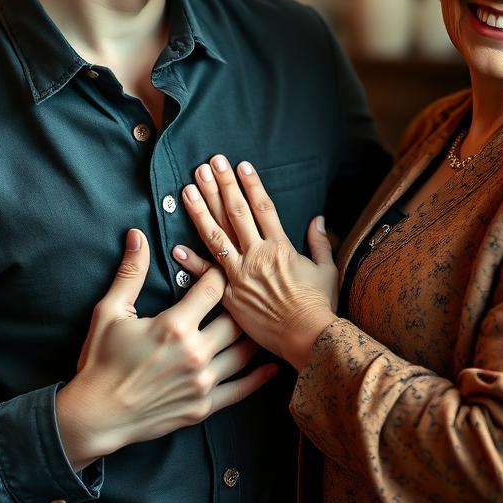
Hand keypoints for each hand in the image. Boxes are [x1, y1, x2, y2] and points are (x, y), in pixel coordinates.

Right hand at [55, 229, 276, 470]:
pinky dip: (260, 377)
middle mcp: (194, 353)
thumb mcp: (109, 312)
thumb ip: (130, 273)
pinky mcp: (204, 407)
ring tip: (262, 320)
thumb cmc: (99, 362)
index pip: (213, 289)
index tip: (220, 268)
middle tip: (246, 292)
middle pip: (235, 319)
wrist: (96, 417)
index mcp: (174, 326)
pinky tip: (273, 364)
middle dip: (241, 303)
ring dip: (253, 335)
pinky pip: (241, 389)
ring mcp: (202, 383)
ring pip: (244, 352)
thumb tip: (137, 235)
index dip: (219, 274)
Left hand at [174, 155, 336, 369]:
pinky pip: (207, 277)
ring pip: (216, 237)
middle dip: (221, 186)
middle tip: (208, 164)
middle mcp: (257, 256)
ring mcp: (241, 276)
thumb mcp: (327, 270)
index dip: (250, 184)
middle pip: (235, 213)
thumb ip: (320, 243)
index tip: (239, 165)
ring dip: (201, 211)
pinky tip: (175, 247)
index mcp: (281, 246)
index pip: (262, 207)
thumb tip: (318, 220)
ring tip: (188, 189)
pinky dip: (190, 263)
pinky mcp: (230, 298)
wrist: (308, 338)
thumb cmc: (320, 305)